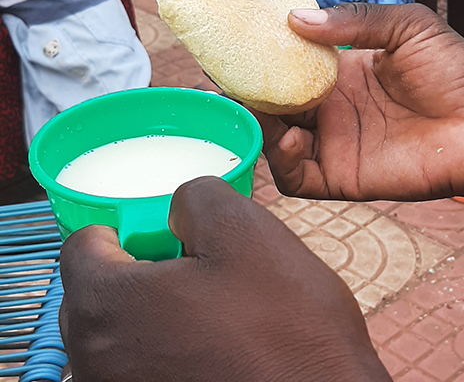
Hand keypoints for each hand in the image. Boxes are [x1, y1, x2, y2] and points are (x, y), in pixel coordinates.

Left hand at [59, 177, 389, 381]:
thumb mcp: (245, 228)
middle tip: (189, 266)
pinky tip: (213, 347)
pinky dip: (163, 350)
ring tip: (209, 309)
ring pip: (118, 336)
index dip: (121, 228)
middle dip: (134, 271)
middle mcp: (97, 363)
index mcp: (108, 307)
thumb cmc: (285, 326)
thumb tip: (178, 208)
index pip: (81, 248)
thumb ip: (193, 197)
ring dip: (150, 313)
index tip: (157, 232)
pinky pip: (140, 370)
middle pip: (94, 294)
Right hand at [257, 3, 463, 202]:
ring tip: (261, 107)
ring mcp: (332, 142)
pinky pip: (294, 176)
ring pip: (275, 138)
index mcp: (341, 71)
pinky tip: (293, 137)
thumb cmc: (455, 72)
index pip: (290, 63)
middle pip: (274, 101)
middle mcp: (330, 107)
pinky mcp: (339, 175)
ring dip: (260, 124)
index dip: (265, 54)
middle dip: (251, 90)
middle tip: (232, 77)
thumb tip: (295, 18)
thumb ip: (355, 20)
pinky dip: (281, 160)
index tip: (240, 41)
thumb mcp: (408, 26)